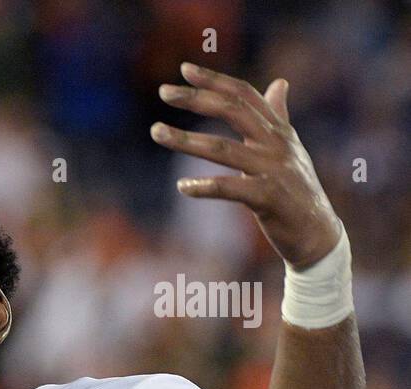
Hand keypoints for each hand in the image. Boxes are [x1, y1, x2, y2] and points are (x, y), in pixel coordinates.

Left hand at [150, 62, 341, 268]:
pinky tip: (182, 186)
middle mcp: (276, 144)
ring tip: (156, 131)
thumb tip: (279, 83)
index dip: (215, 80)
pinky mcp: (267, 198)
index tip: (184, 70)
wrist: (318, 233)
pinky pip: (229, 188)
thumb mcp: (290, 148)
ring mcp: (273, 170)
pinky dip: (204, 187)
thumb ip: (278, 116)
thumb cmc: (297, 190)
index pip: (244, 95)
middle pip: (233, 111)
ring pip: (222, 148)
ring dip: (185, 140)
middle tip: (163, 91)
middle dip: (197, 99)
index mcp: (278, 130)